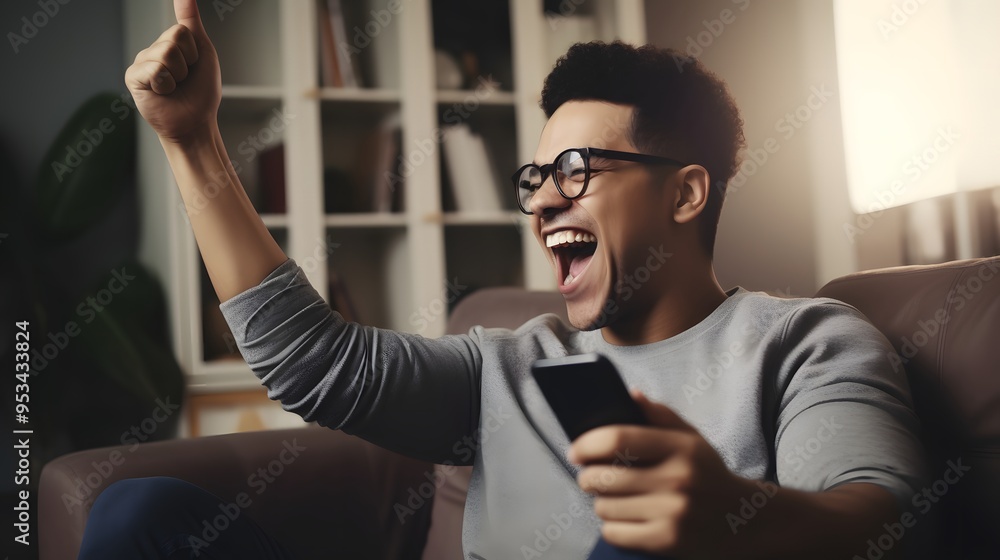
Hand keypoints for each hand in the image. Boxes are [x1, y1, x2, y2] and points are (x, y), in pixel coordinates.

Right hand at [125, 0, 221, 143]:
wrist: (196, 122)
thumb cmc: (201, 92)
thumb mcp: (202, 51)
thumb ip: (190, 19)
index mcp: (169, 42)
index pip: (181, 29)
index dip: (194, 52)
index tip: (194, 65)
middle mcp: (153, 49)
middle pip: (173, 39)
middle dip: (187, 63)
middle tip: (184, 80)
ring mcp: (141, 62)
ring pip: (165, 53)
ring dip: (178, 75)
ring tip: (175, 87)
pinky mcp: (133, 77)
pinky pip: (153, 69)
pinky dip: (166, 84)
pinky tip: (163, 93)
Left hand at [569, 389, 753, 557]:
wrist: (744, 522)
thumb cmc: (707, 474)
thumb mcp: (692, 439)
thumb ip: (660, 415)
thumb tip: (629, 394)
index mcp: (681, 447)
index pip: (618, 439)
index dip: (587, 443)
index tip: (575, 450)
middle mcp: (678, 479)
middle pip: (604, 477)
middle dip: (588, 477)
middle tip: (591, 477)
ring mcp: (673, 513)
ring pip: (605, 507)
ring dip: (602, 503)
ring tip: (614, 498)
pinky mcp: (667, 542)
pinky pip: (614, 532)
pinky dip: (612, 526)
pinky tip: (625, 519)